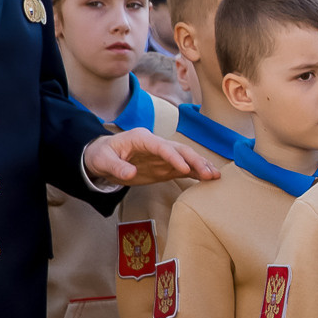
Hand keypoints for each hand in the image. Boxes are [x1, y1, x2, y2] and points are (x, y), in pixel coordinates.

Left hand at [85, 129, 220, 186]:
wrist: (103, 157)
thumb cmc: (102, 155)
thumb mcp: (103, 160)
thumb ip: (116, 167)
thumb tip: (130, 174)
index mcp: (142, 139)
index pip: (162, 146)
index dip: (174, 157)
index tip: (184, 169)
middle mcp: (156, 145)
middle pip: (180, 150)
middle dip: (196, 161)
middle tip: (209, 174)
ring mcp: (162, 156)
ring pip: (186, 158)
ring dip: (200, 166)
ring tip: (215, 176)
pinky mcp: (164, 166)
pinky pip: (183, 168)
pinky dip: (196, 173)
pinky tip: (208, 178)